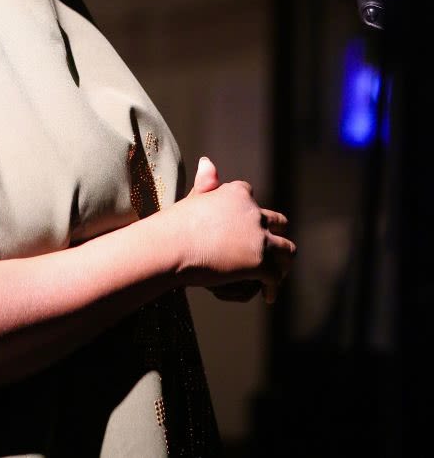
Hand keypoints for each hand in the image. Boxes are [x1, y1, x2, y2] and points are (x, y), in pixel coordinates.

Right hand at [171, 156, 295, 302]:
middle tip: (271, 252)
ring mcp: (260, 237)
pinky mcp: (261, 262)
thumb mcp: (194, 198)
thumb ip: (206, 182)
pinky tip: (268, 296)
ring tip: (276, 275)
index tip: (248, 227)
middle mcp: (254, 211)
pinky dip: (273, 288)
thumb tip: (206, 161)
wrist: (170, 246)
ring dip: (283, 263)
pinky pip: (276, 278)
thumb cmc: (176, 224)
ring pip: (287, 250)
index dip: (252, 215)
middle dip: (276, 236)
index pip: (254, 200)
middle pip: (279, 223)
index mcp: (238, 192)